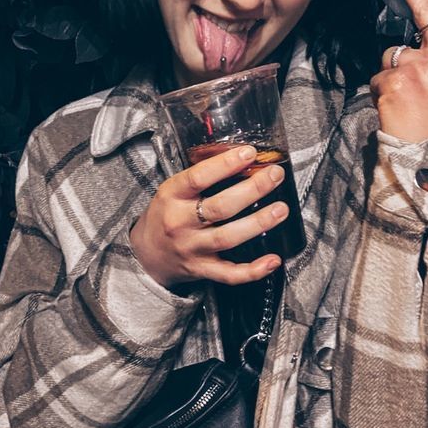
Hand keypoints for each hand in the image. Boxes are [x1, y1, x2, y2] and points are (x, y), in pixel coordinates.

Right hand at [129, 144, 286, 288]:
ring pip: (228, 238)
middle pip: (220, 207)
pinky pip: (229, 274)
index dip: (225, 164)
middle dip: (252, 190)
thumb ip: (201, 178)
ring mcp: (192, 249)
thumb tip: (244, 159)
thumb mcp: (172, 190)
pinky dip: (254, 270)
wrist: (146, 255)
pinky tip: (273, 260)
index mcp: (172, 196)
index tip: (249, 153)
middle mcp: (180, 223)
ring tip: (281, 209)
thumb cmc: (166, 215)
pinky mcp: (202, 270)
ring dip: (258, 223)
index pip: (198, 177)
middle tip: (274, 176)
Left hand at [374, 0, 427, 141]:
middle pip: (411, 34)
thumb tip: (414, 44)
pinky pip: (378, 77)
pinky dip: (380, 93)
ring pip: (391, 56)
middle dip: (404, 11)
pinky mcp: (396, 80)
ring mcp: (420, 68)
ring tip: (407, 104)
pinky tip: (395, 109)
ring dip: (391, 77)